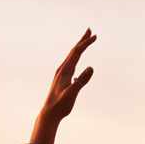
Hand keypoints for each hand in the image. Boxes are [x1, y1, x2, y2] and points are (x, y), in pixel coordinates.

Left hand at [30, 29, 95, 143]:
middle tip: (90, 30)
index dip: (85, 44)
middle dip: (82, 40)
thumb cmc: (61, 104)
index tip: (95, 36)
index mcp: (65, 70)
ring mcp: (61, 73)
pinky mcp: (62, 79)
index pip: (76, 53)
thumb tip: (91, 67)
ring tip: (85, 42)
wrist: (49, 113)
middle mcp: (62, 69)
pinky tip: (78, 62)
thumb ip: (81, 81)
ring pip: (71, 57)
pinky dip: (76, 58)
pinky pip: (71, 64)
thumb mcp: (72, 93)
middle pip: (73, 51)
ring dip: (79, 48)